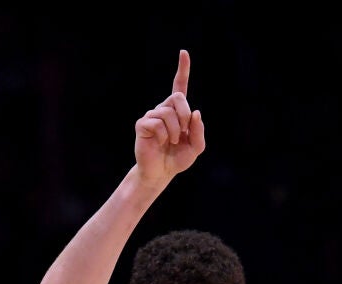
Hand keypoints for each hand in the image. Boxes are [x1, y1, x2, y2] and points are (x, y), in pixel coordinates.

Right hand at [134, 49, 205, 180]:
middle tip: (184, 131)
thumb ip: (199, 130)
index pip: (180, 86)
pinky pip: (156, 123)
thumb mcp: (197, 146)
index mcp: (177, 112)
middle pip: (177, 97)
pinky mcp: (142, 125)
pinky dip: (163, 135)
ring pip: (168, 113)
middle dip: (185, 115)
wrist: (161, 173)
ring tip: (172, 141)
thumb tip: (195, 112)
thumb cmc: (177, 158)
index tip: (184, 53)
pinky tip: (160, 142)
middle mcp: (163, 109)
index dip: (183, 69)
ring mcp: (151, 116)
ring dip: (175, 131)